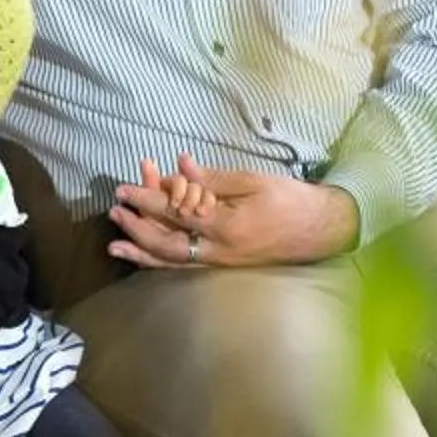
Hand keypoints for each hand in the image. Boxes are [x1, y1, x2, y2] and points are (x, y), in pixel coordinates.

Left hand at [108, 155, 359, 269]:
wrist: (321, 230)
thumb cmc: (290, 200)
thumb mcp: (253, 181)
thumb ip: (213, 179)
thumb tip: (179, 168)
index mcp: (226, 226)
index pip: (175, 212)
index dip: (147, 199)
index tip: (125, 188)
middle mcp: (219, 251)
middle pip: (166, 243)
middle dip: (137, 227)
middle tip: (114, 211)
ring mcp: (221, 264)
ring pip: (172, 262)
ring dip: (142, 252)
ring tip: (115, 245)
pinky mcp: (224, 267)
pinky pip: (185, 268)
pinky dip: (161, 263)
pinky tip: (145, 258)